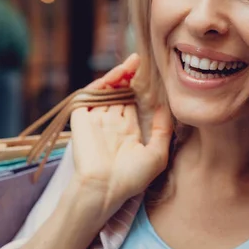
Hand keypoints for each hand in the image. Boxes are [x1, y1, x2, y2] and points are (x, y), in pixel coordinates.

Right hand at [70, 54, 173, 214]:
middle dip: (129, 77)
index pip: (132, 103)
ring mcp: (96, 118)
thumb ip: (162, 130)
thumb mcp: (157, 154)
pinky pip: (92, 93)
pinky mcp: (82, 116)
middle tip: (141, 61)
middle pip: (119, 93)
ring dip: (118, 75)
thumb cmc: (131, 178)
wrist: (103, 186)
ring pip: (107, 90)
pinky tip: (119, 73)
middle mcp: (110, 123)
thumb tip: (166, 107)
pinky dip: (104, 82)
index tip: (151, 74)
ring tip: (133, 63)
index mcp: (126, 132)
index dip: (140, 89)